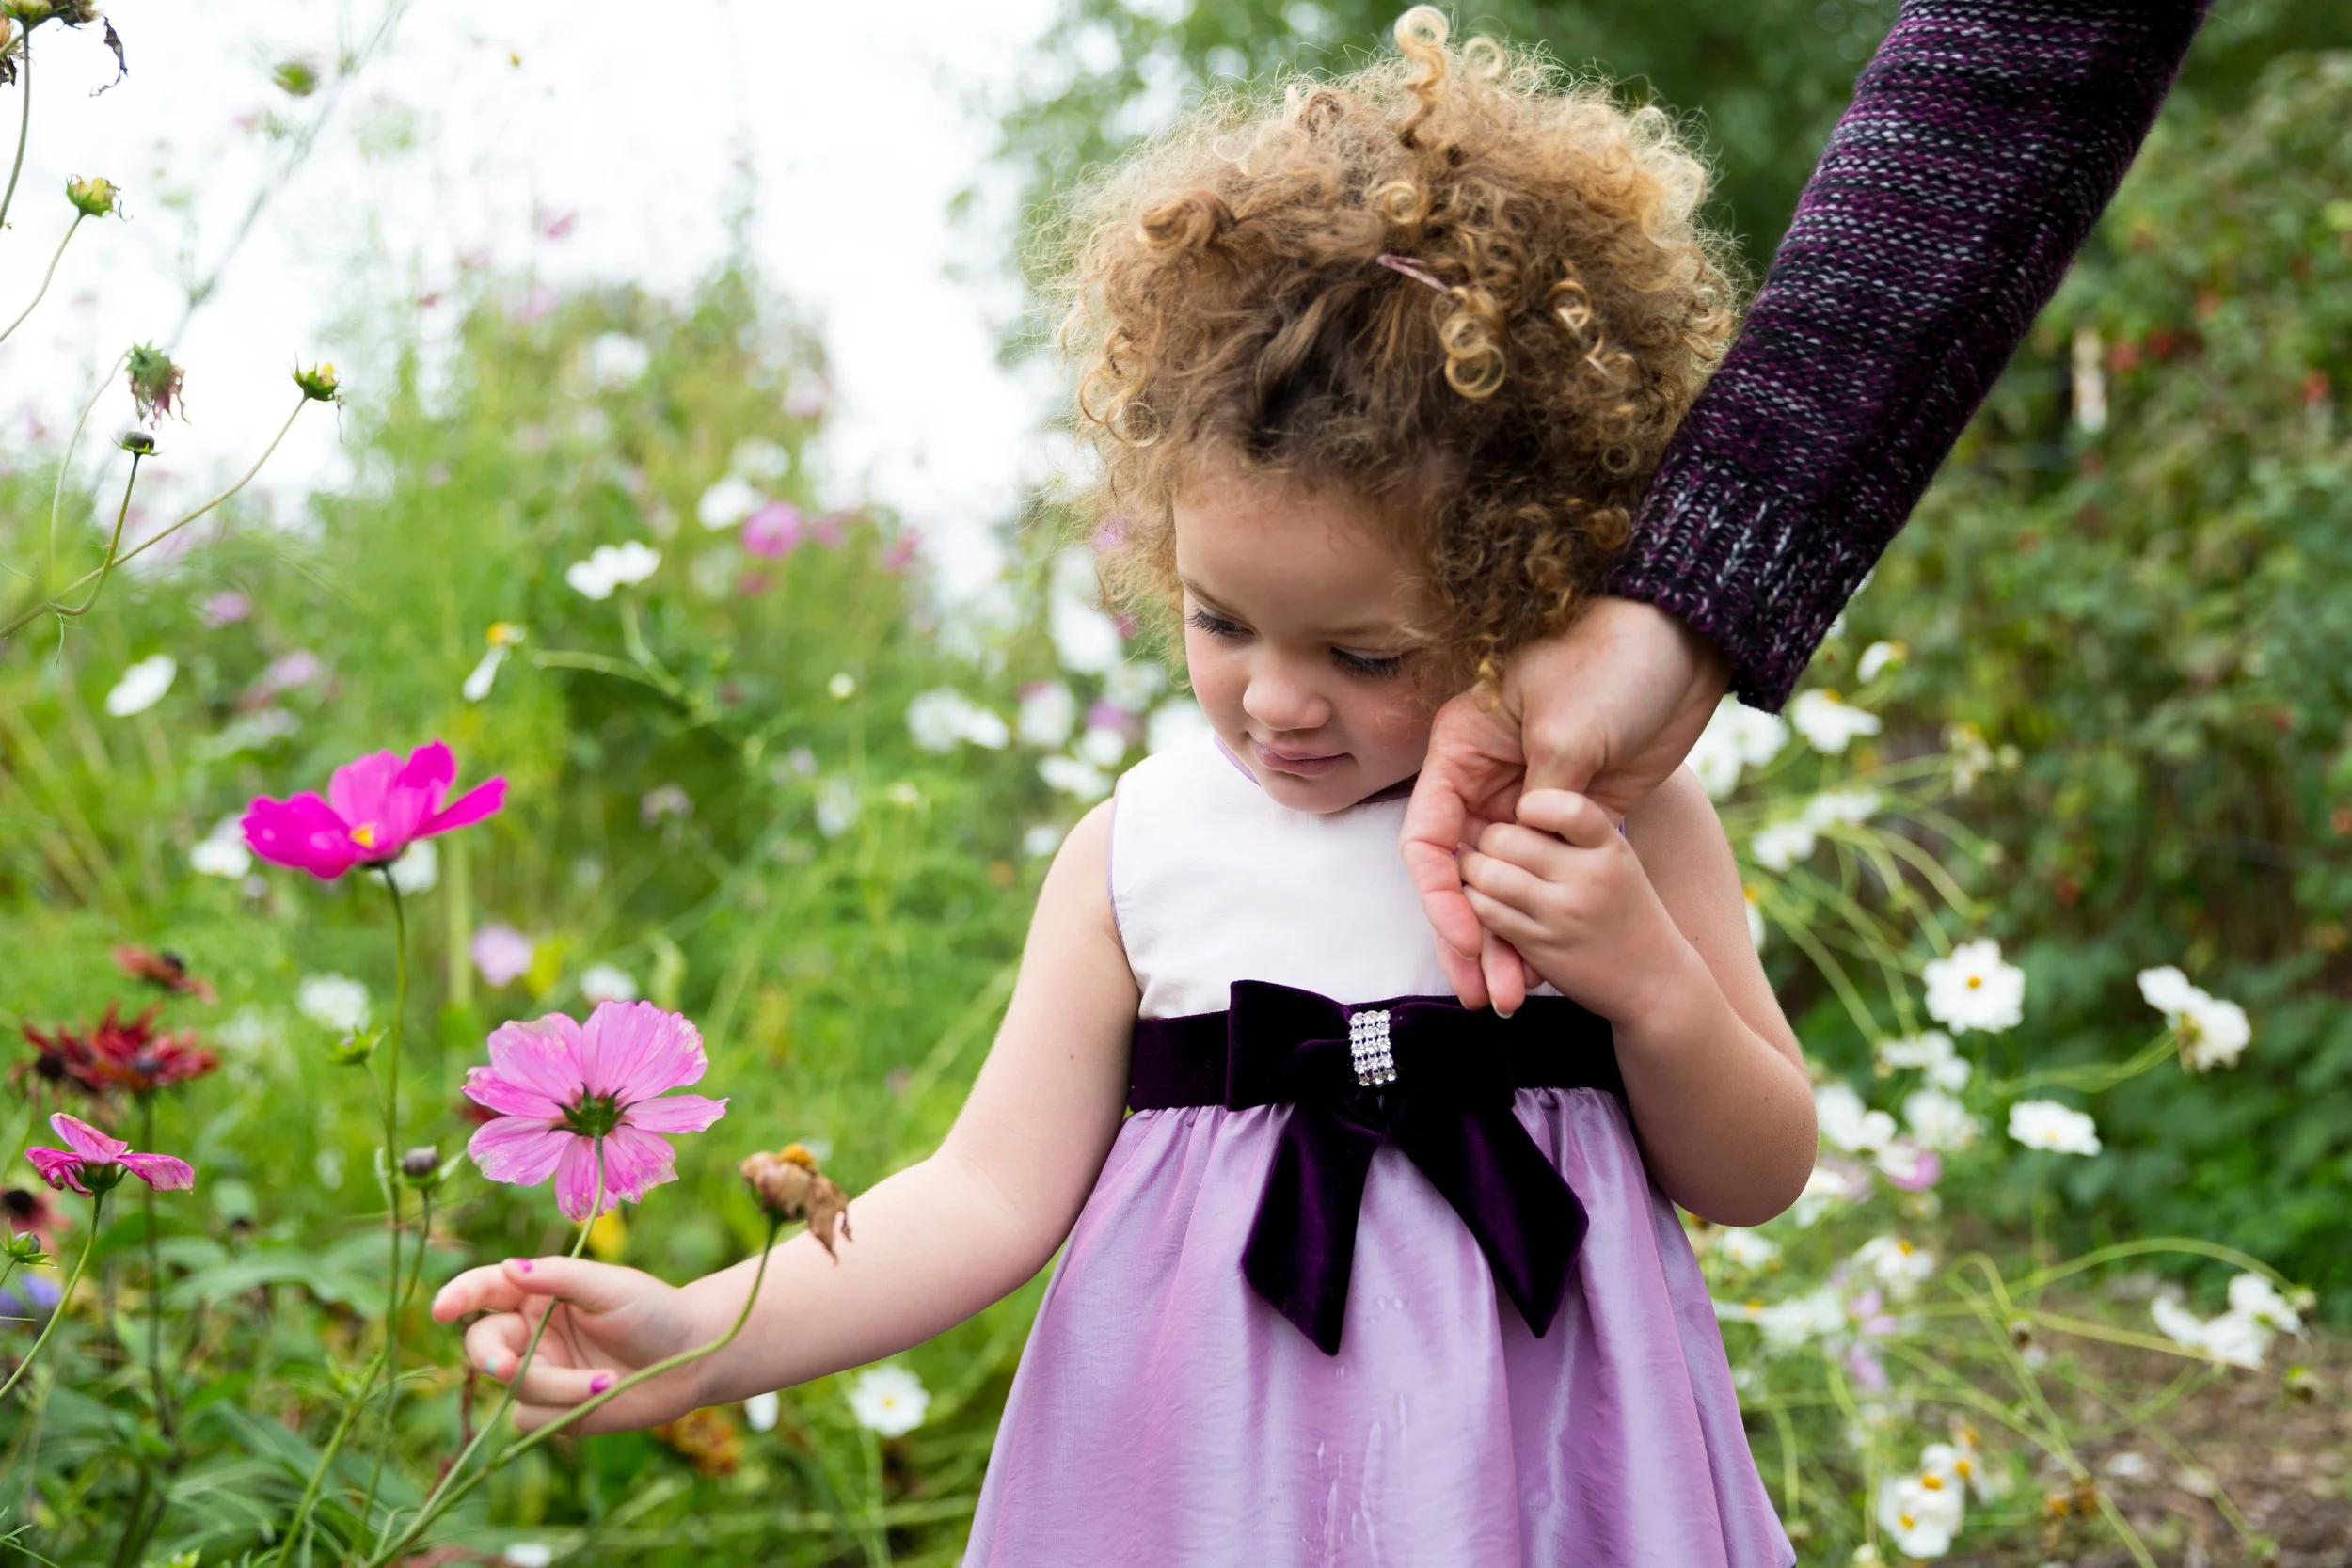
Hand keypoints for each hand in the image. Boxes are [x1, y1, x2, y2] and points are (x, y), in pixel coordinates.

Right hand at [430, 1255, 706, 1433]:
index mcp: (538, 1292)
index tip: (442, 1309)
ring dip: (556, 1387)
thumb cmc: (654, 1311)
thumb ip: (559, 1277)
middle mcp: (530, 1332)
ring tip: (607, 1379)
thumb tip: (510, 1267)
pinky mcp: (551, 1410)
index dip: (459, 1296)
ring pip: (513, 1389)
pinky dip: (562, 1410)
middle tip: (508, 1364)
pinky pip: (530, 1418)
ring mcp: (539, 1372)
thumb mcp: (610, 1286)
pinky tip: (602, 1395)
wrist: (692, 1359)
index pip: (486, 1290)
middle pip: (484, 1346)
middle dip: (494, 1357)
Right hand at [1400, 597, 1728, 1011]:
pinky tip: (1548, 968)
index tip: (1465, 941)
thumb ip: (1544, 800)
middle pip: (1462, 874)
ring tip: (1510, 997)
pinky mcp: (1579, 818)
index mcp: (1464, 749)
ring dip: (1506, 941)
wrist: (1687, 638)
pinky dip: (1545, 925)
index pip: (1429, 835)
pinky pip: (1551, 881)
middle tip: (1480, 993)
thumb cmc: (1614, 658)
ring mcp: (1534, 802)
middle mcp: (1488, 780)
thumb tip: (1524, 859)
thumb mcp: (1570, 728)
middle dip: (1470, 936)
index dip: (1440, 895)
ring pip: (1505, 887)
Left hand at [1455, 789, 1695, 1022]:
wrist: (1655, 982)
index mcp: (1610, 847)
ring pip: (1487, 874)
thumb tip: (1514, 802)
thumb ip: (1574, 834)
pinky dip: (1473, 902)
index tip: (1524, 812)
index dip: (1532, 803)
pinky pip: (1485, 912)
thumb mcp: (1617, 861)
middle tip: (1489, 847)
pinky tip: (1482, 900)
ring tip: (1479, 872)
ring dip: (1472, 871)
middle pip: (1507, 837)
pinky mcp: (1540, 946)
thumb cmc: (1627, 912)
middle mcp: (1588, 877)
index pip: (1565, 806)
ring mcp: (1562, 914)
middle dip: (1489, 839)